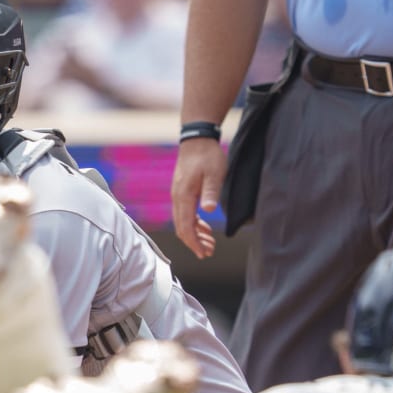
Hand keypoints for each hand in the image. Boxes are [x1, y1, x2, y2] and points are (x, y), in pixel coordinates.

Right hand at [171, 138, 226, 258]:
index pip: (185, 227)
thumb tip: (208, 210)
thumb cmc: (207, 155)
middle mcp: (177, 198)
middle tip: (208, 252)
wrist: (197, 138)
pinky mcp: (183, 192)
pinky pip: (185, 214)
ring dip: (195, 235)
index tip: (203, 253)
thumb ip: (211, 191)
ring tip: (210, 244)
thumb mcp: (214, 172)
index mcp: (184, 196)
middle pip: (182, 228)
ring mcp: (178, 195)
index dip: (194, 243)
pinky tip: (205, 228)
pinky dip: (194, 225)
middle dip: (194, 243)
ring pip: (183, 223)